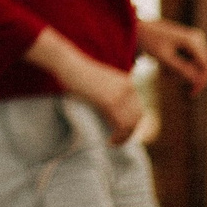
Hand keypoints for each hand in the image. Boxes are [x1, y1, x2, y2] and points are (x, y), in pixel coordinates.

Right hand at [25, 26, 147, 144]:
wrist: (68, 63)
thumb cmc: (78, 73)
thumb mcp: (101, 81)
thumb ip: (110, 92)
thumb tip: (111, 111)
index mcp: (127, 83)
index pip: (137, 108)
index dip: (132, 123)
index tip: (122, 132)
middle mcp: (128, 88)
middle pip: (137, 117)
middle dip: (130, 131)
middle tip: (118, 141)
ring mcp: (120, 95)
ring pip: (130, 124)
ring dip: (124, 137)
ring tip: (114, 143)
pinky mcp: (110, 102)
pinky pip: (120, 124)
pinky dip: (118, 136)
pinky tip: (110, 141)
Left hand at [138, 18, 206, 93]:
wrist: (138, 28)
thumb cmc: (149, 41)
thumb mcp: (164, 57)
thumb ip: (181, 69)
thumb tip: (197, 81)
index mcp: (192, 40)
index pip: (205, 65)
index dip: (201, 81)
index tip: (192, 93)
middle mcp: (197, 38)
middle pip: (203, 65)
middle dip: (194, 78)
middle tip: (188, 92)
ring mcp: (194, 39)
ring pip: (197, 64)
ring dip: (184, 72)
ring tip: (164, 72)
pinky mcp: (189, 43)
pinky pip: (190, 60)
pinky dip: (180, 66)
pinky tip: (163, 67)